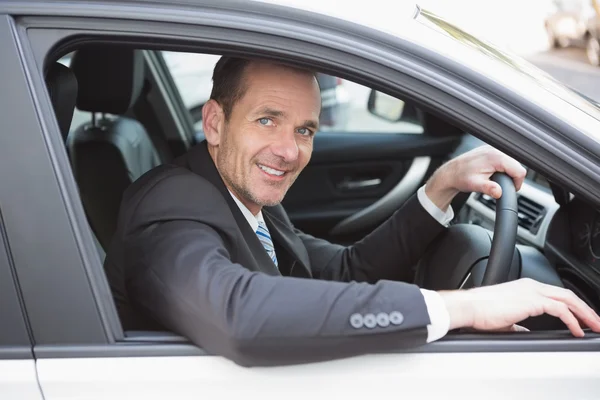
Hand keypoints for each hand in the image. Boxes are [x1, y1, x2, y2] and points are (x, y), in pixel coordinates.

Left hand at [425, 145, 526, 210]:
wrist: (450, 173)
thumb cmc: (461, 178)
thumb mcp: (475, 185)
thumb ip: (489, 189)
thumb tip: (498, 192)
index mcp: (495, 157)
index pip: (519, 170)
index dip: (517, 183)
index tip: (510, 189)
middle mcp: (496, 150)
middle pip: (516, 165)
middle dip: (512, 177)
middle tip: (500, 185)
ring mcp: (493, 148)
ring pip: (511, 162)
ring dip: (507, 172)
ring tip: (495, 179)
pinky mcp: (490, 150)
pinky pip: (504, 159)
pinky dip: (502, 167)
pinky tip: (493, 173)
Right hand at [439, 278, 599, 336]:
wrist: (468, 307)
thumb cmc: (480, 311)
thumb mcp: (504, 319)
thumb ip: (518, 324)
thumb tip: (524, 331)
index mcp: (524, 287)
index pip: (556, 295)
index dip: (573, 307)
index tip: (582, 319)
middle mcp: (531, 286)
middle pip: (568, 295)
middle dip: (585, 310)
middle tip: (596, 323)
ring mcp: (532, 292)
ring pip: (569, 299)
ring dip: (585, 314)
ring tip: (594, 326)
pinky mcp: (532, 301)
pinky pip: (561, 310)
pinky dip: (572, 320)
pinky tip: (577, 330)